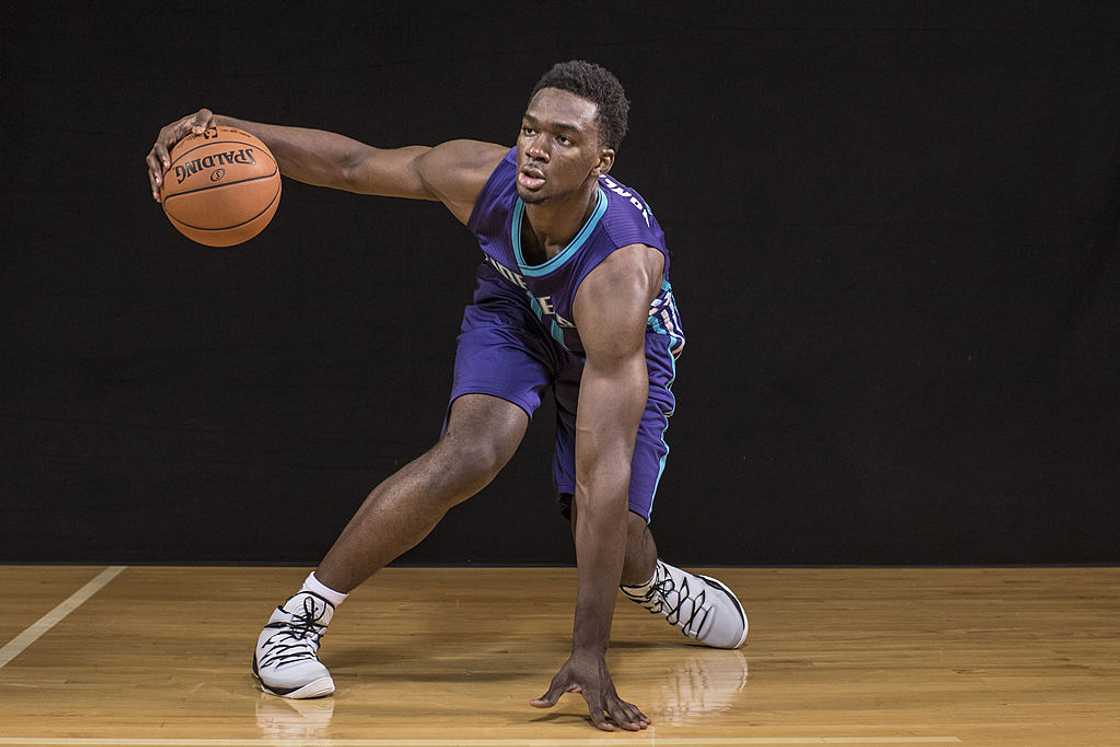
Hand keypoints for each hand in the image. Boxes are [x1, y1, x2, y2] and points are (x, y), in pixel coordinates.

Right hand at [145, 108, 214, 202]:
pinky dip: (162, 187)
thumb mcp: (206, 116)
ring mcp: (164, 155)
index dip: (162, 155)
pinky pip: (162, 176)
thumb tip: (198, 131)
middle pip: (152, 159)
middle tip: (160, 183)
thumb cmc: (206, 122)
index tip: (168, 165)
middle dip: (155, 172)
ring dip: (154, 182)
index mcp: (168, 134)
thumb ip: (202, 120)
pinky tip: (164, 200)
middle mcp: (162, 144)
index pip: (161, 145)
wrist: (204, 128)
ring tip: (158, 196)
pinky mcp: (168, 164)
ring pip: (153, 170)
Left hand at [530, 651, 649, 731]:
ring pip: (624, 707)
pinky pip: (626, 704)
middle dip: (625, 721)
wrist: (589, 651)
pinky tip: (644, 718)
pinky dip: (635, 711)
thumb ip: (549, 696)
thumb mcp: (560, 680)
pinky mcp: (614, 692)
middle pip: (615, 710)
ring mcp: (611, 692)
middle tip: (635, 729)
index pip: (597, 710)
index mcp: (592, 691)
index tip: (609, 730)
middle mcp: (604, 693)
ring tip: (645, 725)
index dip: (601, 721)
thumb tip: (534, 704)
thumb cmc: (574, 666)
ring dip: (634, 717)